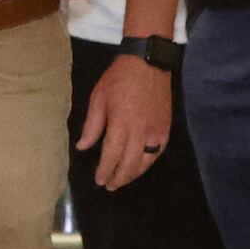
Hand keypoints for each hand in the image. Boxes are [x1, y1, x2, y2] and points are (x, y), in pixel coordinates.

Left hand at [75, 52, 172, 193]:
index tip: (99, 180)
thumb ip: (92, 125)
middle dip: (120, 177)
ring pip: (146, 160)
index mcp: (121, 123)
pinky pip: (158, 151)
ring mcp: (156, 129)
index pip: (113, 155)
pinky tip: (141, 165)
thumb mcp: (98, 98)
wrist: (148, 62)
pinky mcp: (166, 126)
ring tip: (124, 180)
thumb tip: (83, 147)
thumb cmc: (119, 78)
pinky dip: (149, 161)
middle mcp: (141, 130)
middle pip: (131, 163)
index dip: (106, 170)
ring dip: (134, 173)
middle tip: (110, 186)